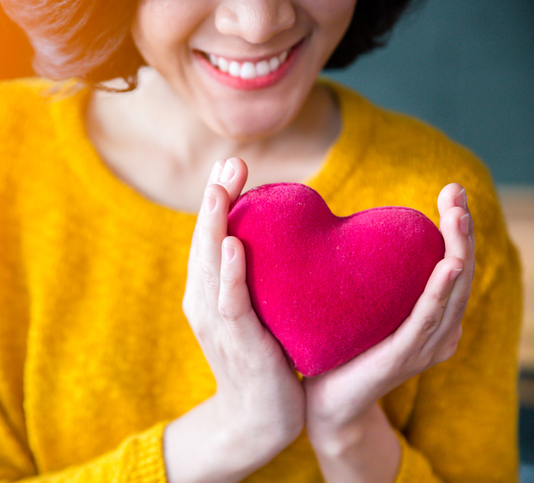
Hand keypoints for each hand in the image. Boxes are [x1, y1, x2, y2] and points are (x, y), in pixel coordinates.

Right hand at [168, 158, 303, 481]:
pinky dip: (228, 273)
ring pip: (209, 265)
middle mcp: (205, 299)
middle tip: (229, 163)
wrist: (258, 416)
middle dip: (216, 201)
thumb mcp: (258, 308)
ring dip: (214, 225)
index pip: (212, 237)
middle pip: (206, 242)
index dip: (219, 201)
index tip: (232, 167)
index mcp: (210, 289)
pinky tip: (232, 245)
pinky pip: (229, 302)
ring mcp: (216, 320)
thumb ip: (260, 276)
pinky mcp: (235, 341)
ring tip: (221, 189)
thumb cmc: (263, 355)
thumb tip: (288, 240)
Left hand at [304, 183, 473, 478]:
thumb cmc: (342, 349)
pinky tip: (446, 266)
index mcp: (430, 316)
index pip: (451, 265)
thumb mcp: (363, 306)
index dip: (456, 229)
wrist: (326, 403)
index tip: (451, 192)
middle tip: (455, 193)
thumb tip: (350, 230)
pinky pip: (424, 322)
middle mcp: (436, 331)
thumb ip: (370, 275)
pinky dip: (439, 294)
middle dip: (461, 231)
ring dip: (457, 253)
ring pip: (450, 294)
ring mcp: (423, 346)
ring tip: (457, 217)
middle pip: (460, 273)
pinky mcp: (401, 358)